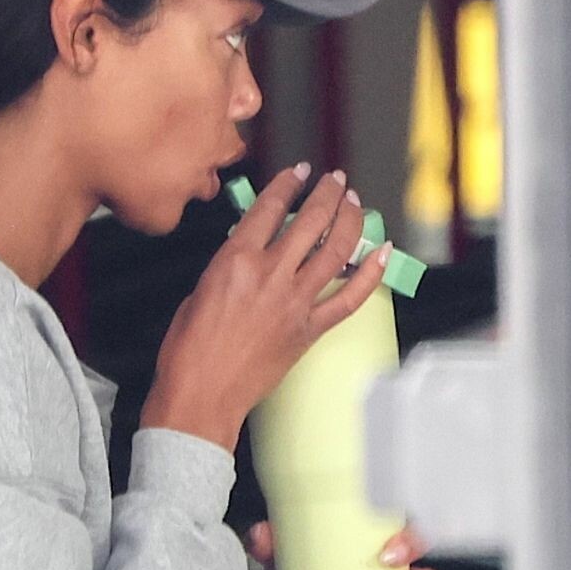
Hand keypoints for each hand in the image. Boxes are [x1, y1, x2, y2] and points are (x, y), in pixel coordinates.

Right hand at [141, 164, 390, 451]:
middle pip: (311, 220)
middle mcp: (270, 275)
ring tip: (355, 204)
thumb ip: (229, 266)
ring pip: (336, 249)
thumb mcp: (199, 291)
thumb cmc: (188, 351)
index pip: (271, 207)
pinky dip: (370, 273)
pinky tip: (382, 253)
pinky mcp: (309, 331)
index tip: (300, 173)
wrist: (201, 396)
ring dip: (350, 220)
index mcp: (236, 260)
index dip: (289, 183)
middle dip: (328, 193)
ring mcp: (294, 302)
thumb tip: (250, 254)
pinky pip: (349, 298)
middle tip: (335, 182)